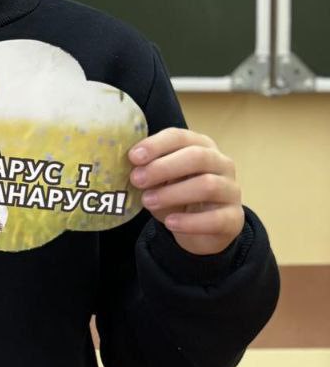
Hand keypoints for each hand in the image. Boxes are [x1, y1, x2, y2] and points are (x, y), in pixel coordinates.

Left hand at [129, 128, 243, 255]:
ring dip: (173, 193)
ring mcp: (231, 190)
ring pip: (208, 185)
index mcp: (201, 146)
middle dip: (163, 167)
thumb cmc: (177, 195)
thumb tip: (132, 168)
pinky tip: (170, 223)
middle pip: (197, 157)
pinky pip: (215, 218)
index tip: (133, 157)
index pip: (180, 137)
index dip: (156, 145)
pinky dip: (190, 221)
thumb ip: (149, 172)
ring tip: (148, 202)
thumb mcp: (160, 181)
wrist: (201, 229)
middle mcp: (221, 164)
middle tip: (137, 179)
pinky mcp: (234, 217)